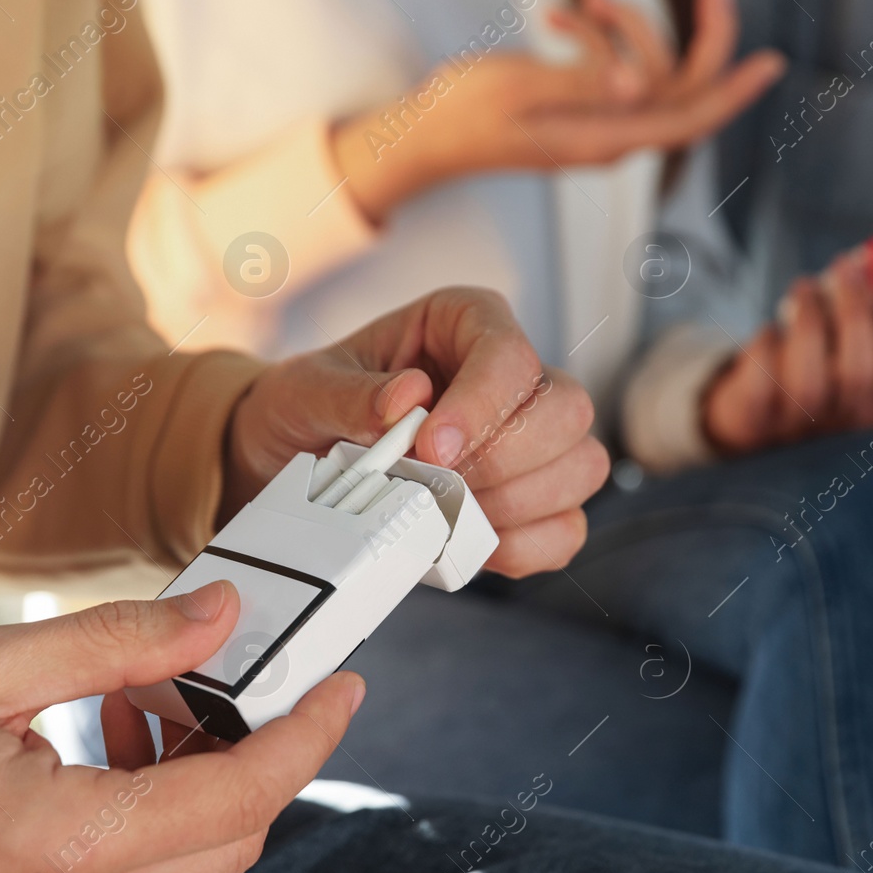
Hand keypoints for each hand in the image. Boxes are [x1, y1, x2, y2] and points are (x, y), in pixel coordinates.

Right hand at [0, 581, 362, 872]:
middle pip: (231, 839)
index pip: (241, 797)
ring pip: (189, 868)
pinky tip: (107, 757)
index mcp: (64, 849)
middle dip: (255, 754)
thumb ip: (116, 642)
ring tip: (143, 707)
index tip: (343, 689)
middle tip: (231, 679)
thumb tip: (219, 617)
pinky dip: (153, 820)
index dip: (307, 737)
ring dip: (200, 785)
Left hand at [224, 288, 608, 576]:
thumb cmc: (305, 410)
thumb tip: (406, 399)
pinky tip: (470, 544)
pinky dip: (524, 547)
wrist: (292, 462)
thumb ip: (348, 394)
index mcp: (464, 324)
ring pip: (580, 467)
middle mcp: (509, 377)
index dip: (481, 406)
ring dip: (515, 505)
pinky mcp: (530, 501)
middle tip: (436, 484)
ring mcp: (530, 442)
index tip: (431, 448)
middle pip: (566, 410)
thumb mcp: (304, 391)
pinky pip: (565, 529)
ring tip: (446, 513)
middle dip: (504, 461)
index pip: (510, 354)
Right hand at [333, 0, 785, 221]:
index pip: (687, 118)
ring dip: (627, 25)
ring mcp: (596, 119)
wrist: (422, 137)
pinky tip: (558, 15)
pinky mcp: (580, 103)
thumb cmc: (462, 115)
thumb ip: (584, 84)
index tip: (772, 61)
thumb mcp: (519, 88)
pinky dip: (595, 33)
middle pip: (682, 88)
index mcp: (601, 139)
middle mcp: (609, 134)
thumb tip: (642, 82)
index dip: (733, 92)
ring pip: (647, 67)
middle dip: (700, 36)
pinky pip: (611, 64)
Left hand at [703, 251, 872, 453]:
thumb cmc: (812, 375)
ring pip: (809, 381)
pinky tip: (771, 331)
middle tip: (848, 266)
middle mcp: (844, 427)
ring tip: (805, 287)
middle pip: (860, 373)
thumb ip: (872, 325)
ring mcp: (799, 431)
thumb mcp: (847, 358)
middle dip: (856, 311)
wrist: (754, 424)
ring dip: (809, 320)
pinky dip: (766, 346)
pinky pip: (763, 384)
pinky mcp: (755, 424)